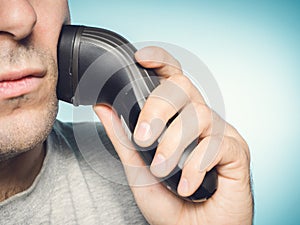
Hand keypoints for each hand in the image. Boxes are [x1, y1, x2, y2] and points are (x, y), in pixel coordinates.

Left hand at [94, 47, 252, 224]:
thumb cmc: (170, 202)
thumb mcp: (138, 169)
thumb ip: (122, 138)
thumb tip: (103, 107)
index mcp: (179, 118)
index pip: (173, 78)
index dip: (161, 62)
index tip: (141, 58)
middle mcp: (201, 119)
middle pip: (183, 88)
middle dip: (159, 108)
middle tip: (144, 138)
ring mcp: (220, 132)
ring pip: (199, 116)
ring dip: (176, 144)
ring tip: (163, 170)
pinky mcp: (237, 151)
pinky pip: (217, 144)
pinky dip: (197, 165)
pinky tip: (187, 185)